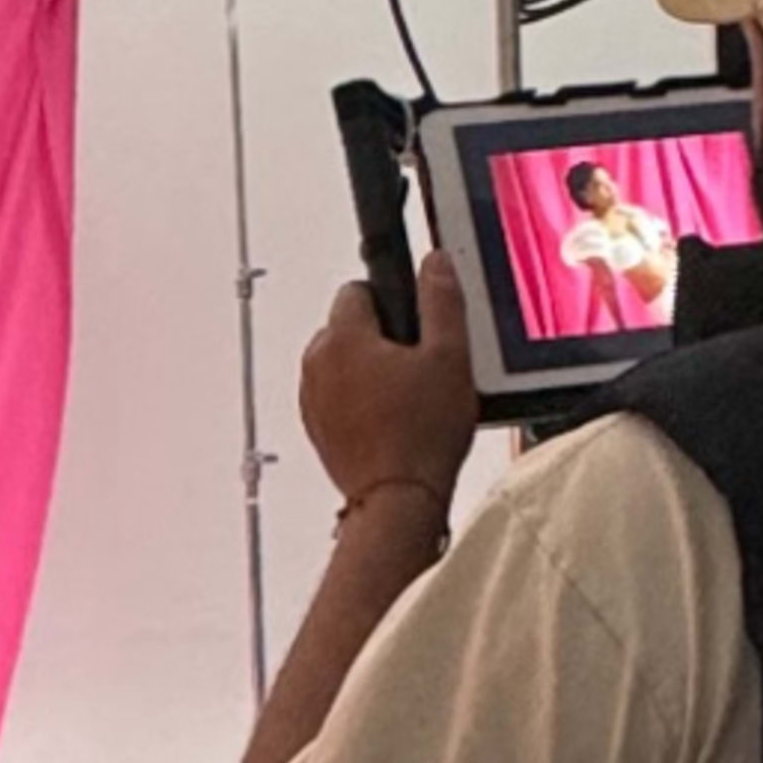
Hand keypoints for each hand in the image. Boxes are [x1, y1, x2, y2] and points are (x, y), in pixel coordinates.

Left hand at [295, 250, 478, 522]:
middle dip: (380, 338)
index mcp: (343, 336)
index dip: (392, 302)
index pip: (358, 289)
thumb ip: (441, 300)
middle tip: (418, 368)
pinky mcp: (316, 427)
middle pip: (348, 326)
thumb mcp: (450, 357)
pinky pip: (337, 396)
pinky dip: (358, 402)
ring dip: (368, 371)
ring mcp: (312, 397)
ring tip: (406, 400)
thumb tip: (434, 263)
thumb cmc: (419, 436)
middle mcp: (317, 362)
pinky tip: (390, 422)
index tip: (414, 325)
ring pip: (342, 362)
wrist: (396, 499)